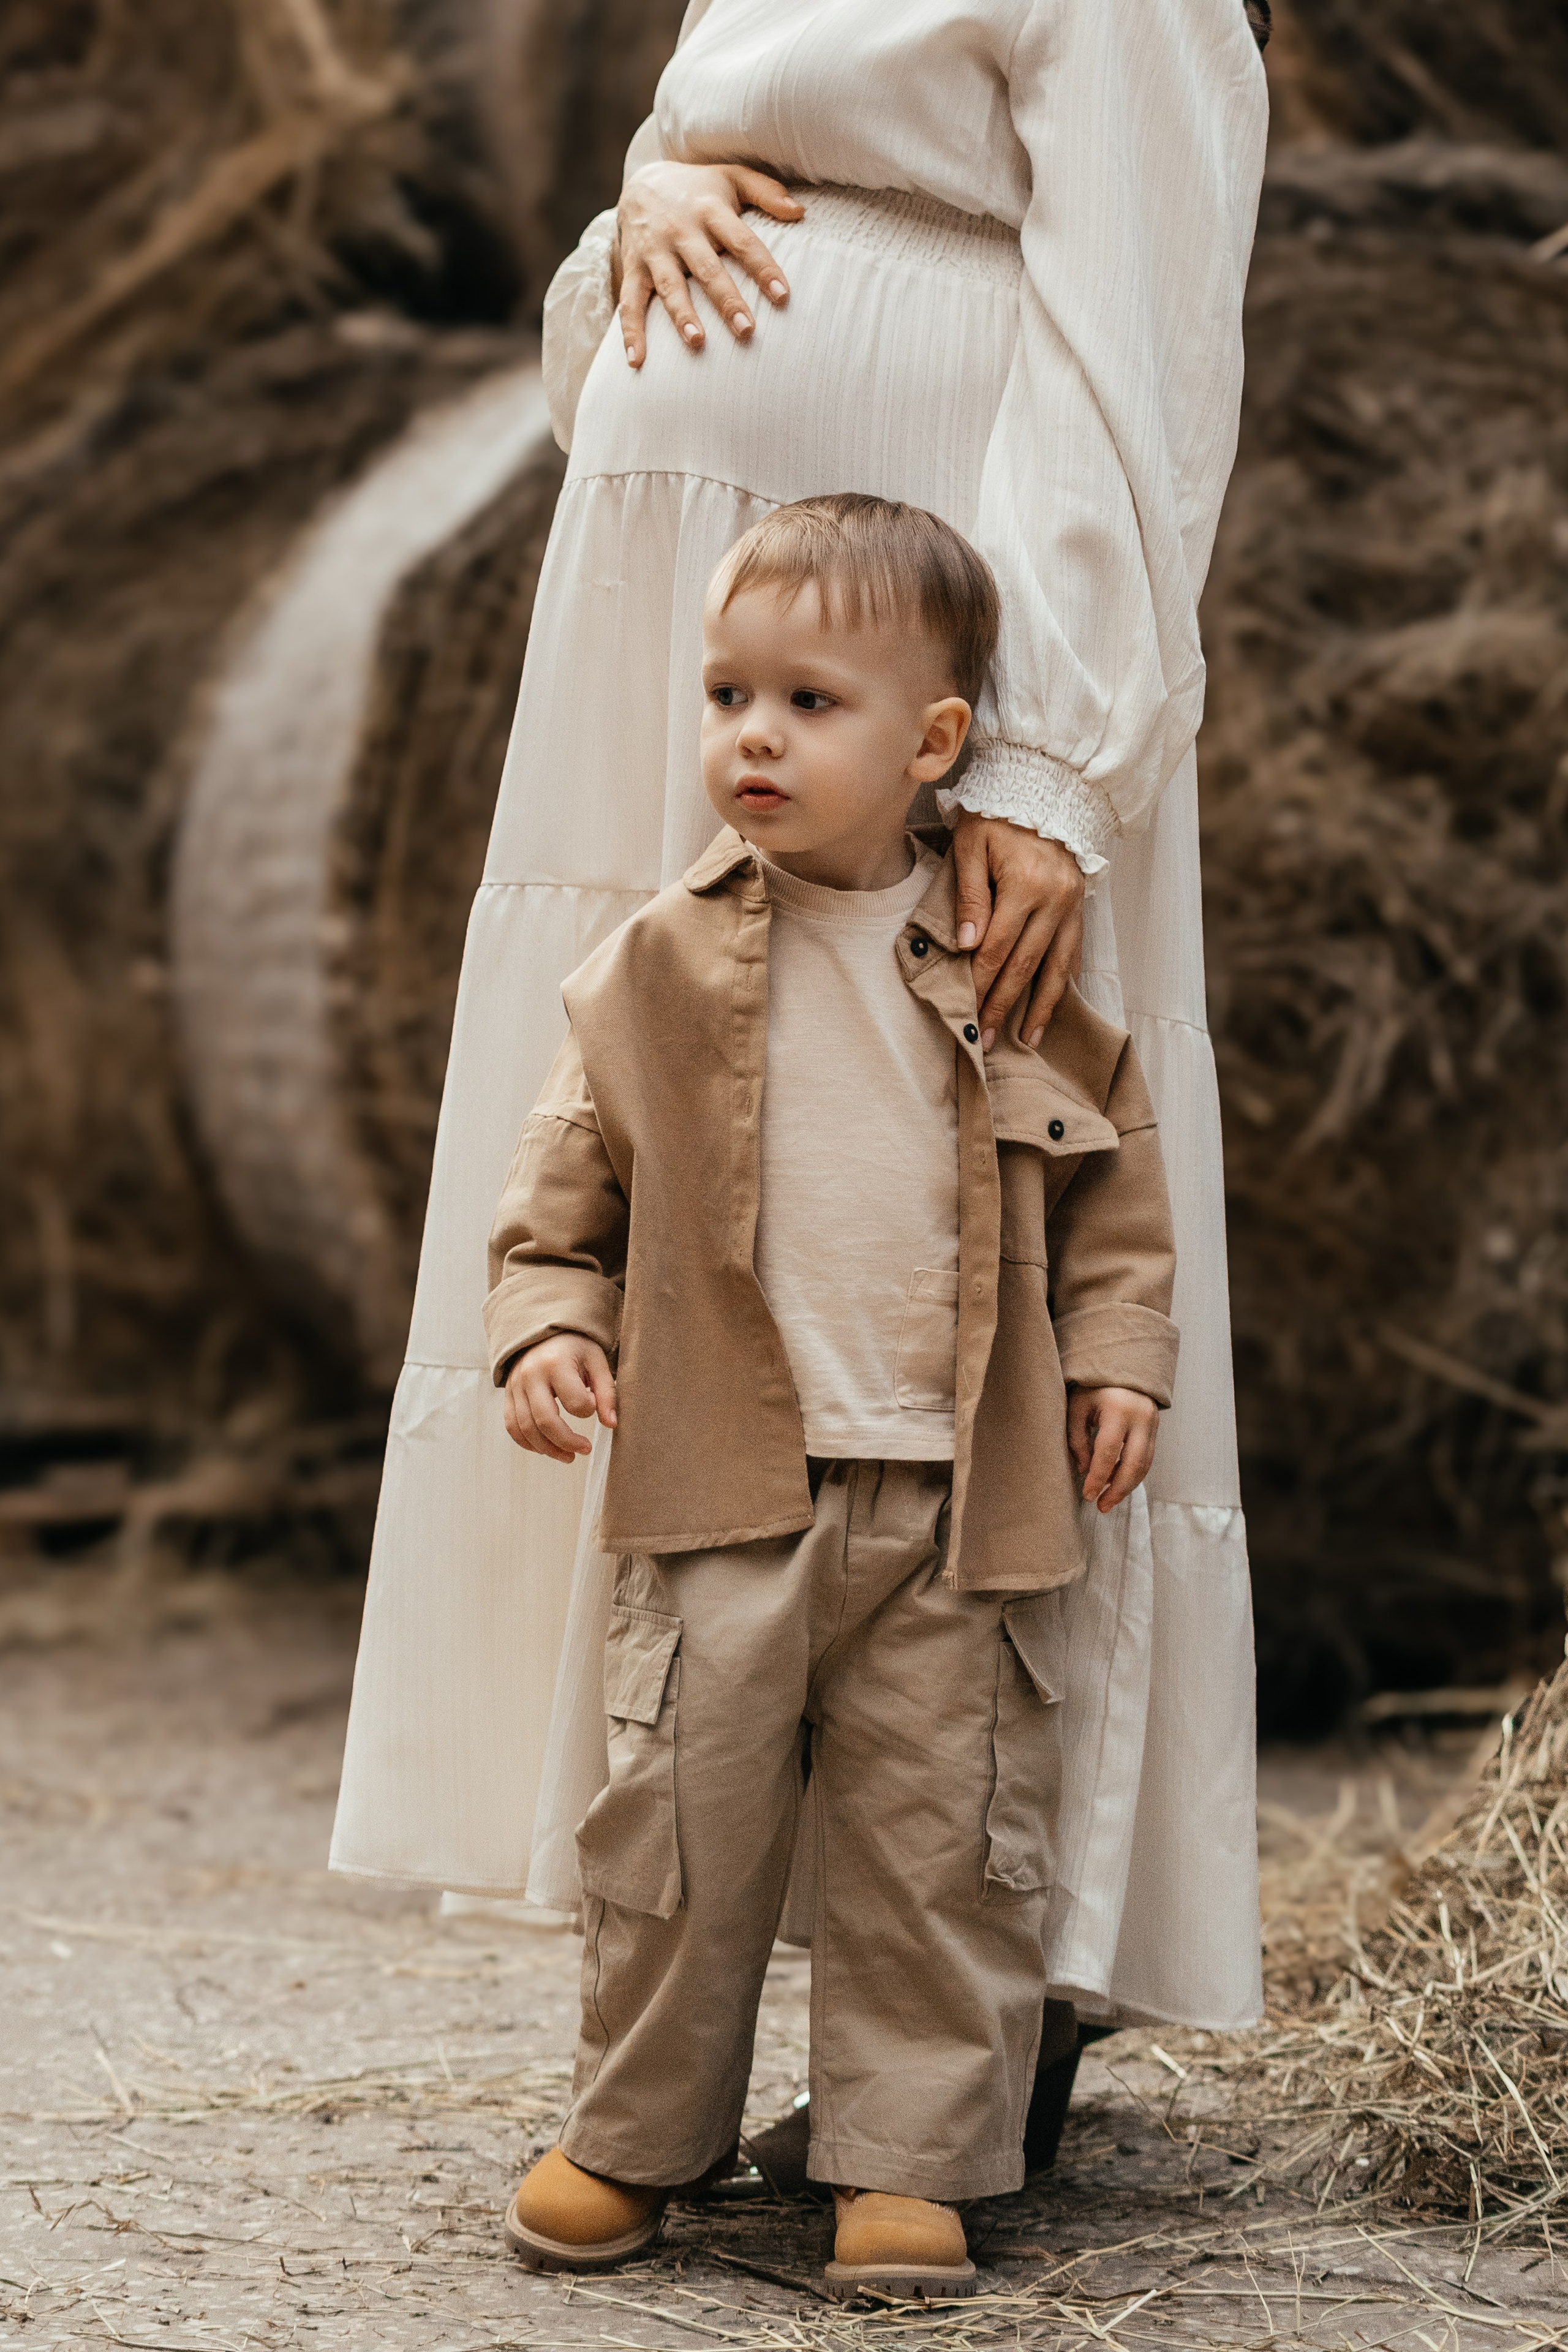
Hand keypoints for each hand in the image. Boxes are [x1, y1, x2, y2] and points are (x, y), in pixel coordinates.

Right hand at [504, 1335, 616, 1462]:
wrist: (543, 1333)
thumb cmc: (574, 1348)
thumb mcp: (596, 1361)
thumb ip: (606, 1392)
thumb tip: (611, 1424)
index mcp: (556, 1364)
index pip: (575, 1401)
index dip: (588, 1410)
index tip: (594, 1407)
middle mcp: (531, 1375)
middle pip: (546, 1421)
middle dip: (567, 1442)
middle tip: (585, 1450)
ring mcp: (516, 1386)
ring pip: (526, 1428)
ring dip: (548, 1449)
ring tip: (568, 1457)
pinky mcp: (508, 1396)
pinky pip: (512, 1426)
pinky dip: (527, 1443)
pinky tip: (546, 1449)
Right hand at [616, 160, 802, 367]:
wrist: (641, 183)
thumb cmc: (699, 188)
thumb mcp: (733, 177)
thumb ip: (766, 191)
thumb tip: (800, 212)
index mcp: (710, 210)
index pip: (742, 241)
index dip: (762, 268)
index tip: (783, 296)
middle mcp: (681, 230)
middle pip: (707, 268)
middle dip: (726, 300)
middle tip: (747, 330)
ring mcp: (655, 252)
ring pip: (669, 286)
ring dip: (681, 315)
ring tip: (697, 342)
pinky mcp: (633, 268)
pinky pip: (630, 302)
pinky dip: (631, 332)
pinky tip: (637, 361)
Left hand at [951, 815, 1085, 1048]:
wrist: (1046, 789)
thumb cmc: (998, 814)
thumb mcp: (971, 844)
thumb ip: (970, 896)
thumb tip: (966, 947)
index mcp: (1025, 886)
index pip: (996, 949)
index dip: (980, 984)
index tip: (967, 1014)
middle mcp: (1054, 902)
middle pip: (1025, 966)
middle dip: (1003, 1006)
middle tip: (985, 1041)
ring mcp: (1072, 907)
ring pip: (1056, 967)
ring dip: (1040, 1007)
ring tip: (1026, 1039)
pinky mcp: (1080, 907)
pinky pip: (1073, 953)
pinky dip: (1064, 983)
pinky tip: (1054, 1008)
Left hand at [1068, 1386, 1158, 1512]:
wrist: (1122, 1367)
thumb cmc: (1093, 1388)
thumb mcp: (1077, 1407)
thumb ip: (1077, 1438)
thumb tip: (1085, 1471)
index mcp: (1117, 1409)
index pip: (1108, 1451)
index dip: (1098, 1477)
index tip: (1087, 1495)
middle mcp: (1140, 1417)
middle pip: (1133, 1463)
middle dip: (1117, 1490)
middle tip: (1101, 1506)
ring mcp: (1152, 1424)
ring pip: (1144, 1464)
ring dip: (1127, 1486)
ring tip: (1108, 1501)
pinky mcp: (1156, 1430)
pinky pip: (1147, 1458)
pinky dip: (1133, 1475)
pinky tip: (1118, 1484)